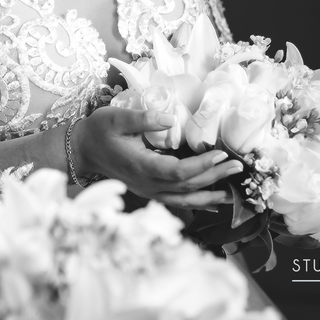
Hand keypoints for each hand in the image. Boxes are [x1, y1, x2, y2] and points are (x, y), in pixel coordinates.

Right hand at [71, 107, 242, 209]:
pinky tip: (211, 202)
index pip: (179, 171)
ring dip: (210, 195)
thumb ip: (144, 118)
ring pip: (184, 199)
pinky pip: (176, 200)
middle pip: (187, 186)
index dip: (202, 165)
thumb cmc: (99, 131)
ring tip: (233, 191)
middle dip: (215, 177)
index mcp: (143, 166)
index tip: (220, 153)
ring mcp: (148, 190)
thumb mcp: (117, 118)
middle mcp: (148, 184)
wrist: (82, 150)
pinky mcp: (148, 190)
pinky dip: (196, 201)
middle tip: (237, 167)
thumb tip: (171, 118)